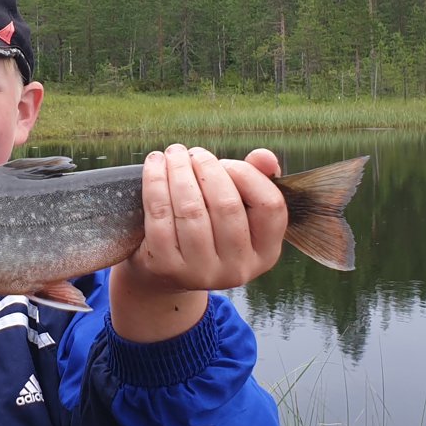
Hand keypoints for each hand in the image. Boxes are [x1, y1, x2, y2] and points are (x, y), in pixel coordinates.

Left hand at [110, 145, 287, 342]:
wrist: (168, 270)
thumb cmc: (210, 229)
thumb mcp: (240, 210)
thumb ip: (257, 179)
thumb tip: (264, 157)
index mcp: (265, 253)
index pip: (270, 206)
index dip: (248, 176)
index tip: (226, 162)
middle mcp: (238, 269)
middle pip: (227, 206)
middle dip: (208, 169)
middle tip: (194, 153)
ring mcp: (201, 272)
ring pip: (191, 210)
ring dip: (179, 172)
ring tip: (173, 154)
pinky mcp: (166, 267)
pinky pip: (160, 217)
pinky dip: (155, 184)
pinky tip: (154, 166)